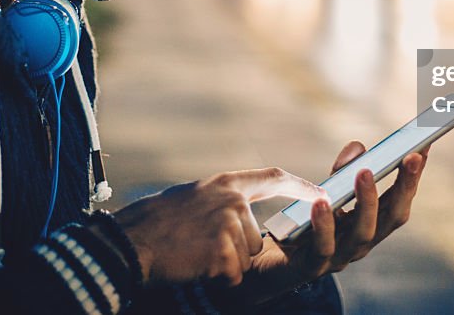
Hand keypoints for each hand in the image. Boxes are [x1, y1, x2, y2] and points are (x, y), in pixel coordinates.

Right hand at [113, 168, 326, 284]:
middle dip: (234, 250)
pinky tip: (196, 263)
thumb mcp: (195, 195)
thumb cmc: (158, 221)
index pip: (273, 178)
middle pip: (255, 236)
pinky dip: (217, 276)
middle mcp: (232, 199)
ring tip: (196, 252)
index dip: (299, 185)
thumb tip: (243, 207)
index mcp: (226, 183)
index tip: (319, 190)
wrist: (134, 240)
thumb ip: (223, 199)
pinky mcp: (223, 249)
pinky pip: (233, 272)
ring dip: (225, 262)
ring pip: (246, 256)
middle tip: (201, 244)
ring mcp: (228, 223)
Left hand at [243, 141, 428, 301]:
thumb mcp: (326, 192)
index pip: (399, 200)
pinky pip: (322, 247)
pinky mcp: (312, 267)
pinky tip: (322, 202)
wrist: (272, 265)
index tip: (423, 147)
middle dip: (404, 186)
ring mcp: (340, 257)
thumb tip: (358, 147)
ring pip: (362, 233)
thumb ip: (342, 171)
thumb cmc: (306, 225)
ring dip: (367, 202)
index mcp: (370, 226)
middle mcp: (361, 243)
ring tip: (365, 173)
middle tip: (409, 157)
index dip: (413, 176)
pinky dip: (325, 224)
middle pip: (391, 218)